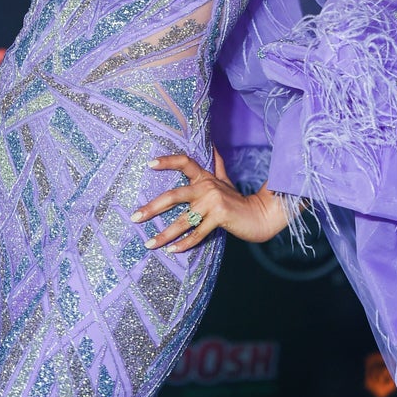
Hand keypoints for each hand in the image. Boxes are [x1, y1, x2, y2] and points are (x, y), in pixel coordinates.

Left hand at [131, 149, 289, 252]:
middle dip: (152, 207)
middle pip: (174, 195)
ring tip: (150, 243)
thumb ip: (217, 165)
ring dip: (165, 234)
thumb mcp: (226, 180)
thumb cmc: (238, 200)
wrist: (260, 215)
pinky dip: (185, 243)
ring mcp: (213, 201)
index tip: (149, 164)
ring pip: (183, 220)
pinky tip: (173, 250)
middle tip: (135, 216)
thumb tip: (213, 146)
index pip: (184, 162)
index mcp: (205, 177)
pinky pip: (197, 233)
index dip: (167, 161)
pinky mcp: (220, 217)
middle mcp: (207, 186)